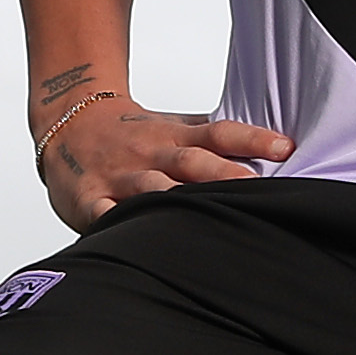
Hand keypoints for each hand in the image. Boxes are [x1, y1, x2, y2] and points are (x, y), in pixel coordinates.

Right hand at [34, 88, 291, 230]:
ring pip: (151, 187)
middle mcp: (152, 153)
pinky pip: (102, 211)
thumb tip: (277, 147)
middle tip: (255, 188)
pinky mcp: (90, 197)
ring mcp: (120, 175)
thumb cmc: (134, 134)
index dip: (252, 138)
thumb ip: (216, 139)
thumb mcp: (176, 127)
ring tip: (201, 217)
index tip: (285, 148)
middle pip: (192, 162)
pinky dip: (113, 221)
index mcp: (175, 136)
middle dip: (223, 175)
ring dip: (174, 199)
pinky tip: (127, 232)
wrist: (69, 122)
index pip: (220, 133)